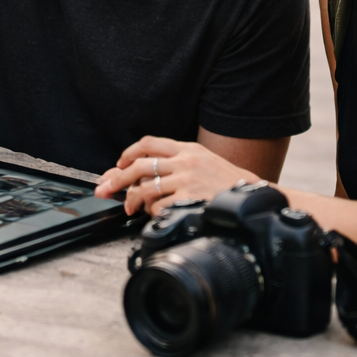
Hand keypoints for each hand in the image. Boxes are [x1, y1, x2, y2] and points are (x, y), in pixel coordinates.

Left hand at [95, 135, 259, 215]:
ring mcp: (186, 180)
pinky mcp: (188, 198)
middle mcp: (185, 161)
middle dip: (116, 178)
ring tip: (132, 208)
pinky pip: (158, 206)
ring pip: (145, 187)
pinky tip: (154, 214)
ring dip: (132, 200)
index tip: (118, 165)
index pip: (148, 143)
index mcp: (187, 148)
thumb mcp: (203, 161)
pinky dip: (151, 212)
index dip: (128, 154)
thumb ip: (176, 162)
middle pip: (139, 165)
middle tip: (106, 189)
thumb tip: (143, 171)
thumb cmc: (225, 182)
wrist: (251, 196)